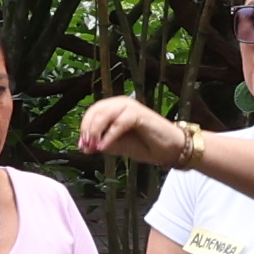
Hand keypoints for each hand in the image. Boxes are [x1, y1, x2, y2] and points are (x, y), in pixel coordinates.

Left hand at [69, 93, 197, 168]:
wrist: (171, 149)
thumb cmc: (147, 145)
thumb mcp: (119, 146)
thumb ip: (102, 143)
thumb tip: (85, 146)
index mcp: (115, 108)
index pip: (92, 113)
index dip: (84, 128)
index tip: (82, 145)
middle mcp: (122, 103)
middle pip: (96, 111)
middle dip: (88, 130)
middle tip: (86, 146)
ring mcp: (131, 107)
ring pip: (105, 114)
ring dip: (96, 131)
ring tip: (94, 147)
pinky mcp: (139, 114)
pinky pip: (119, 123)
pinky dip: (109, 136)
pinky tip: (104, 147)